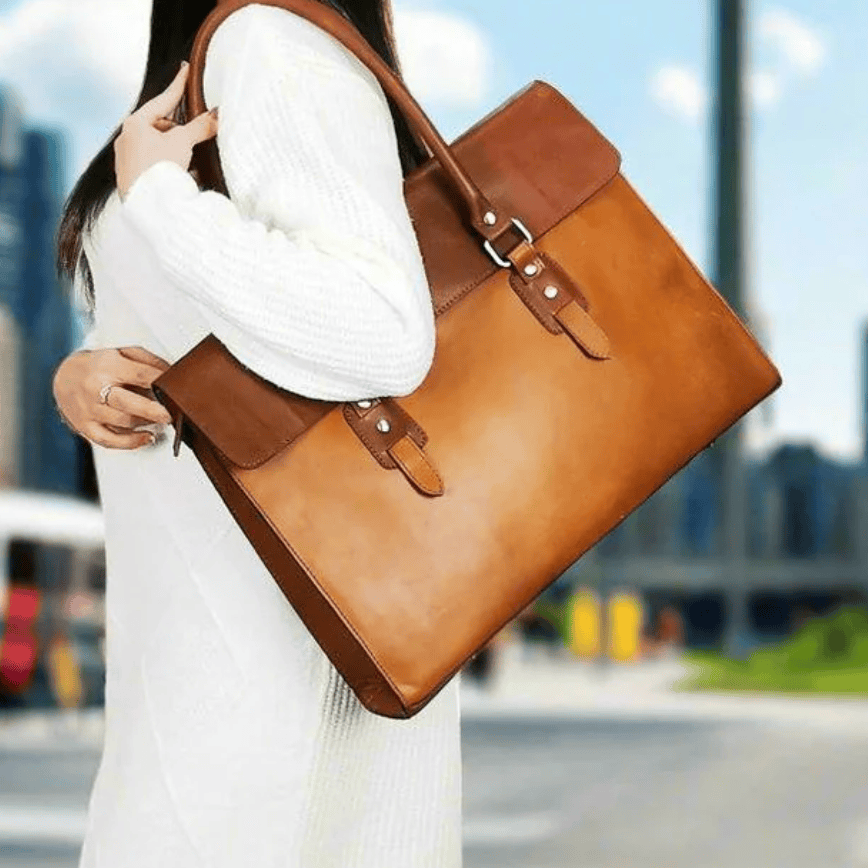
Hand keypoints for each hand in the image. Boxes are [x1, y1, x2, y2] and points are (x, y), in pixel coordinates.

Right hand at [52, 346, 173, 449]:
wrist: (63, 376)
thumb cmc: (98, 365)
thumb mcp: (122, 353)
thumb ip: (147, 361)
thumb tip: (172, 372)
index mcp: (108, 367)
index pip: (140, 375)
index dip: (162, 382)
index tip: (178, 388)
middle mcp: (96, 389)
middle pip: (129, 403)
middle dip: (154, 411)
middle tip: (171, 414)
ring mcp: (90, 410)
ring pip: (124, 422)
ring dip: (147, 422)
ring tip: (162, 420)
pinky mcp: (85, 427)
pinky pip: (109, 440)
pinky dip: (131, 443)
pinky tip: (147, 438)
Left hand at [114, 61, 217, 200]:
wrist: (147, 206)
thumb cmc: (160, 169)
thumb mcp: (183, 143)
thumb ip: (199, 127)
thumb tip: (217, 115)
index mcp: (134, 123)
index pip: (162, 100)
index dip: (178, 86)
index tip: (185, 70)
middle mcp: (126, 138)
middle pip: (157, 124)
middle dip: (177, 128)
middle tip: (193, 133)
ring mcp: (126, 158)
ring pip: (154, 145)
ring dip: (173, 148)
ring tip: (189, 159)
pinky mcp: (130, 177)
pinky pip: (151, 162)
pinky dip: (166, 163)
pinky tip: (179, 174)